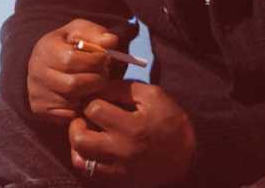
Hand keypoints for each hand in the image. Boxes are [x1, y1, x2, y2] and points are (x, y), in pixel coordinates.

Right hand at [27, 18, 120, 123]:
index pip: (72, 60)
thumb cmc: (66, 45)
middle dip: (96, 80)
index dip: (95, 61)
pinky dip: (82, 108)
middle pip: (73, 84)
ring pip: (73, 102)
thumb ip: (96, 33)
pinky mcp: (41, 109)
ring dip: (91, 94)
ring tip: (95, 84)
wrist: (45, 64)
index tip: (105, 58)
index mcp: (45, 49)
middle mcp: (36, 73)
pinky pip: (69, 116)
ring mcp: (37, 93)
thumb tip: (111, 41)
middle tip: (104, 74)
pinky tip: (85, 96)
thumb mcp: (79, 32)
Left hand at [67, 79, 194, 186]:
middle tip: (87, 118)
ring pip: (79, 159)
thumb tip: (98, 86)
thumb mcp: (153, 96)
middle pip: (80, 138)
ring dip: (78, 143)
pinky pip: (88, 173)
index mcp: (132, 127)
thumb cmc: (170, 121)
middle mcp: (122, 151)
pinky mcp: (117, 180)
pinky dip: (85, 159)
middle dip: (78, 123)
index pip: (94, 109)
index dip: (92, 99)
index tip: (99, 99)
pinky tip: (93, 148)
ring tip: (88, 133)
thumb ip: (123, 88)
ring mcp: (118, 169)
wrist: (187, 157)